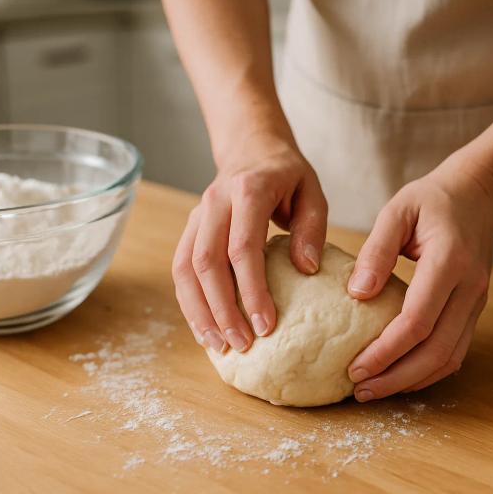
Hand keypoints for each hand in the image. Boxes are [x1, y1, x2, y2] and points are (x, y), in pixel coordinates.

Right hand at [172, 132, 327, 352]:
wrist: (251, 148)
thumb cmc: (287, 175)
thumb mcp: (312, 192)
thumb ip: (312, 229)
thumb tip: (306, 269)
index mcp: (248, 191)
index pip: (242, 247)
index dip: (252, 290)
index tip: (266, 324)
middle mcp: (215, 202)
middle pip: (207, 263)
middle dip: (223, 309)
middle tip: (242, 343)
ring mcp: (197, 215)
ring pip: (185, 269)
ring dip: (199, 311)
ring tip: (219, 345)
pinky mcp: (189, 229)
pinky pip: (180, 269)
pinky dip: (189, 302)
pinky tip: (204, 328)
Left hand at [346, 161, 492, 400]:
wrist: (477, 195)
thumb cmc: (431, 201)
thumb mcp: (397, 210)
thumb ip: (376, 250)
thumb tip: (357, 294)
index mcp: (449, 262)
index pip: (418, 320)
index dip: (385, 351)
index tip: (354, 367)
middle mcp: (469, 288)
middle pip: (436, 350)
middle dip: (396, 377)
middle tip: (359, 390)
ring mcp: (476, 302)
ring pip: (449, 358)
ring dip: (412, 381)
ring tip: (374, 390)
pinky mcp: (474, 310)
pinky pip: (455, 351)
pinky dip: (429, 372)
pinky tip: (401, 377)